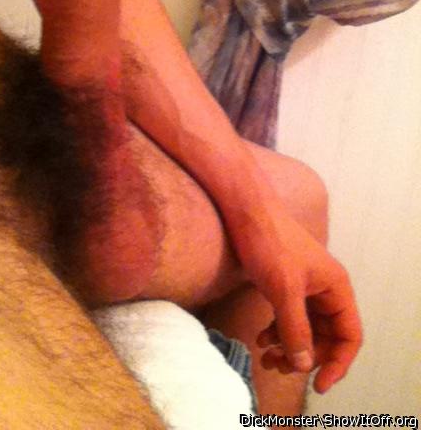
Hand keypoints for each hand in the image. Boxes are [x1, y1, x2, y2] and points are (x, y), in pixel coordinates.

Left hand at [234, 211, 361, 392]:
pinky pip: (289, 317)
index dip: (338, 363)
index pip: (349, 335)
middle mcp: (325, 289)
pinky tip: (261, 339)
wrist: (245, 210)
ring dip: (289, 347)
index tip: (318, 385)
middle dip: (306, 356)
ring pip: (305, 328)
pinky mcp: (285, 284)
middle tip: (280, 368)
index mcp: (336, 287)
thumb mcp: (284, 289)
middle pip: (326, 336)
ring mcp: (304, 286)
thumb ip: (295, 328)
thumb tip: (304, 364)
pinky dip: (277, 332)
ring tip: (266, 358)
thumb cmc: (270, 242)